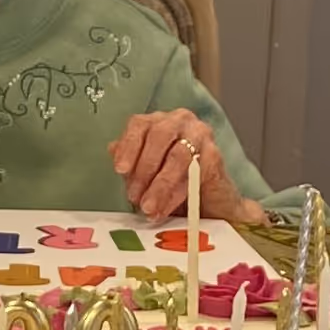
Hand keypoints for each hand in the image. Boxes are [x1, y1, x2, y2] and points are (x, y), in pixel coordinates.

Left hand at [109, 109, 266, 227]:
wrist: (208, 201)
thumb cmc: (172, 181)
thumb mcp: (145, 172)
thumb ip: (131, 162)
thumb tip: (114, 153)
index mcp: (158, 121)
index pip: (139, 125)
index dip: (128, 146)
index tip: (120, 169)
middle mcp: (180, 121)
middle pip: (160, 135)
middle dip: (144, 168)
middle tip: (134, 197)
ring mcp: (201, 135)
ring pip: (178, 155)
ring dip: (160, 185)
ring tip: (149, 207)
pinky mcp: (215, 156)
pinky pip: (195, 173)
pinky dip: (177, 193)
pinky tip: (167, 207)